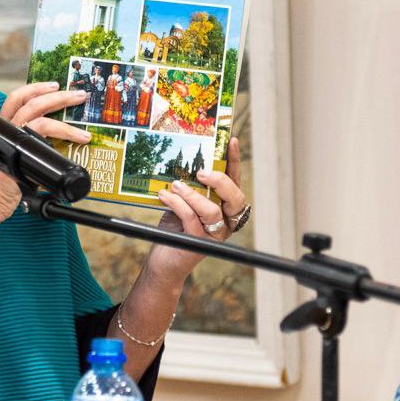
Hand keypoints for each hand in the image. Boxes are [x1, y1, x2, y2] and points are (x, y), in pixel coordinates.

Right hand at [0, 81, 89, 221]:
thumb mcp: (13, 166)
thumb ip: (30, 156)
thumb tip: (53, 155)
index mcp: (1, 132)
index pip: (16, 100)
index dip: (35, 90)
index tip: (53, 86)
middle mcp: (3, 132)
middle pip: (28, 101)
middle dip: (55, 94)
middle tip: (76, 94)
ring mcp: (9, 140)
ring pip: (37, 113)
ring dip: (62, 109)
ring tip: (81, 113)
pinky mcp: (17, 151)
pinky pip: (43, 132)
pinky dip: (63, 132)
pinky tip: (77, 138)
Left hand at [146, 137, 246, 284]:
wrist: (163, 259)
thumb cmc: (174, 228)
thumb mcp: (183, 202)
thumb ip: (190, 187)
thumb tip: (181, 161)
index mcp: (225, 207)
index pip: (235, 181)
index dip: (235, 161)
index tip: (231, 141)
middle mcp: (226, 221)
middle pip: (235, 198)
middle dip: (220, 181)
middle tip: (201, 172)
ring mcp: (215, 235)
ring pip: (212, 211)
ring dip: (192, 195)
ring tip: (175, 185)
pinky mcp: (199, 244)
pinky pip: (191, 220)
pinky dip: (178, 205)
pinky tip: (164, 196)